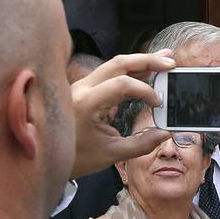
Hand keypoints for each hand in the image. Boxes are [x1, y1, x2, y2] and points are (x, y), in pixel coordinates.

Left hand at [69, 50, 175, 176]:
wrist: (49, 157)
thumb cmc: (76, 157)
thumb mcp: (111, 154)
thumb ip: (142, 144)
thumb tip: (165, 133)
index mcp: (86, 103)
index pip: (121, 84)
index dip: (145, 90)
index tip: (158, 104)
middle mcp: (81, 89)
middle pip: (118, 63)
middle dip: (146, 60)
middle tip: (170, 62)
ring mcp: (82, 86)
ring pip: (114, 65)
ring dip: (139, 62)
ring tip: (163, 61)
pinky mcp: (85, 89)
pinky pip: (110, 74)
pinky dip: (130, 72)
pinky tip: (146, 73)